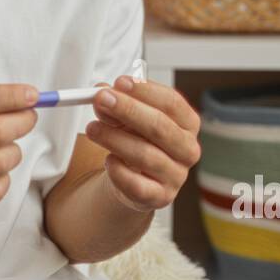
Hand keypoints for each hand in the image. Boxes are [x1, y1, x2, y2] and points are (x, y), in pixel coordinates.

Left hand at [85, 76, 200, 212]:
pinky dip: (118, 171)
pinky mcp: (160, 197)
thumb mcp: (126, 117)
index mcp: (187, 123)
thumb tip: (102, 91)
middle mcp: (187, 149)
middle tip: (101, 99)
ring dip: (114, 138)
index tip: (120, 82)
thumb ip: (115, 103)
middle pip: (160, 126)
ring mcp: (176, 175)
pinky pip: (137, 184)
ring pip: (145, 155)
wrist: (132, 178)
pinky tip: (108, 161)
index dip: (145, 91)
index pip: (171, 102)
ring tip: (92, 129)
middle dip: (127, 110)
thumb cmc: (136, 140)